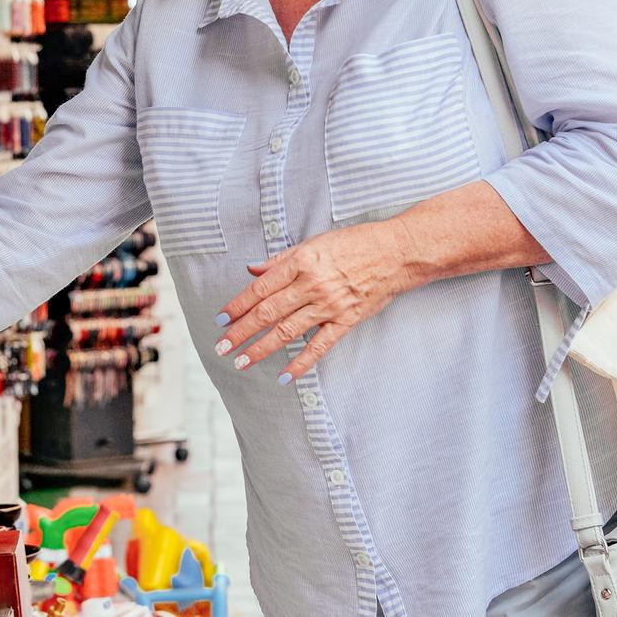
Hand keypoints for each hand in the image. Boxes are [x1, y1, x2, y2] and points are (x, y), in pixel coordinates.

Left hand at [214, 219, 416, 384]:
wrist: (396, 252)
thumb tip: (252, 269)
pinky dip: (301, 363)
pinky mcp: (346, 320)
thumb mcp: (313, 242)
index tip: (220, 319)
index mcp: (300, 262)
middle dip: (241, 331)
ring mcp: (329, 305)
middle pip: (268, 312)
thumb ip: (281, 259)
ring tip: (242, 361)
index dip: (237, 305)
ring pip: (287, 331)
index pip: (260, 288)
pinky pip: (319, 346)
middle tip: (222, 346)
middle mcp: (311, 285)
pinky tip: (284, 375)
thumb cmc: (354, 243)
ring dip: (261, 348)